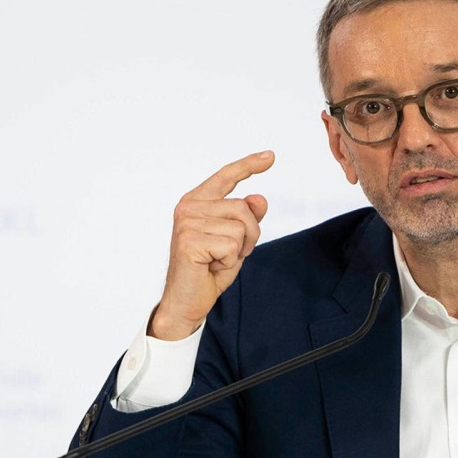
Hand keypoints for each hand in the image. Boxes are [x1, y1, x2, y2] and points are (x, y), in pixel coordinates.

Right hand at [149, 151, 274, 340]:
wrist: (187, 301)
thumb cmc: (208, 269)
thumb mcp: (236, 240)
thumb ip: (246, 218)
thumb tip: (259, 198)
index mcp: (197, 201)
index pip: (225, 176)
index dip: (248, 165)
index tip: (270, 156)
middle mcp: (188, 207)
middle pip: (242, 208)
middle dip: (249, 235)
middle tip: (229, 254)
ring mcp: (187, 223)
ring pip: (240, 228)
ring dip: (238, 250)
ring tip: (218, 260)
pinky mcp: (190, 241)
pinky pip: (232, 246)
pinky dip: (229, 262)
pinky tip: (211, 267)